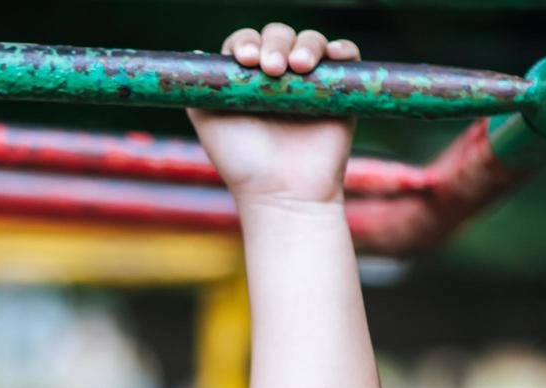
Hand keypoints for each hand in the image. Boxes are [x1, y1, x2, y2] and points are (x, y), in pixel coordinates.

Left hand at [188, 25, 360, 206]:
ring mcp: (310, 83)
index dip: (246, 43)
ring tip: (299, 67)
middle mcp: (279, 78)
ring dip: (306, 45)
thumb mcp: (208, 123)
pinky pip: (346, 57)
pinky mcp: (339, 92)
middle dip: (275, 44)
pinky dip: (342, 49)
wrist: (283, 193)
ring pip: (311, 41)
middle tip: (272, 69)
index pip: (247, 43)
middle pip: (279, 36)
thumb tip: (199, 56)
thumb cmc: (243, 163)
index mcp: (248, 81)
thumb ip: (199, 89)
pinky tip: (332, 56)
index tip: (246, 60)